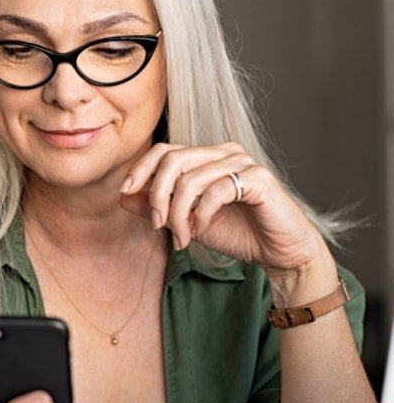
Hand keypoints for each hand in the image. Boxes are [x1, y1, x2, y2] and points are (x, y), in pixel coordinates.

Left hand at [119, 142, 331, 280]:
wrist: (277, 252)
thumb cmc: (236, 233)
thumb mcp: (186, 221)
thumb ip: (157, 207)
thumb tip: (124, 196)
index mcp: (207, 157)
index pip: (165, 150)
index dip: (140, 168)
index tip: (125, 191)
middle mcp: (225, 153)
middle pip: (173, 159)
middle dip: (157, 195)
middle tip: (157, 225)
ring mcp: (244, 163)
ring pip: (190, 179)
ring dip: (179, 214)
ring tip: (183, 237)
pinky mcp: (259, 179)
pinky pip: (216, 191)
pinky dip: (201, 215)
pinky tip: (200, 231)